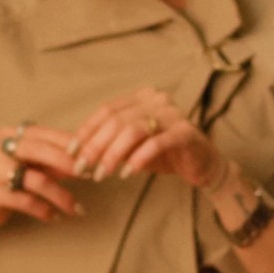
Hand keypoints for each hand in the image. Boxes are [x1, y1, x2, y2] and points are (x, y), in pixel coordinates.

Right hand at [0, 122, 84, 232]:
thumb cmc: (10, 179)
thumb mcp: (33, 166)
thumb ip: (55, 162)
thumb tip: (86, 162)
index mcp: (11, 134)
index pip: (44, 133)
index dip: (68, 143)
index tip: (90, 156)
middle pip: (38, 150)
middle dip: (67, 163)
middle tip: (88, 175)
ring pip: (35, 180)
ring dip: (61, 196)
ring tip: (76, 209)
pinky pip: (25, 200)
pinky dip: (44, 210)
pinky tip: (54, 217)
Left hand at [63, 86, 228, 193]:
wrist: (202, 165)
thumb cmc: (164, 154)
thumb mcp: (132, 146)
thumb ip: (110, 143)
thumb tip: (75, 150)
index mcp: (142, 97)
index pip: (107, 110)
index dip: (86, 130)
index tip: (71, 151)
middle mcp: (157, 100)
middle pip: (116, 120)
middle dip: (95, 146)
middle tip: (82, 168)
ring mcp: (173, 114)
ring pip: (133, 130)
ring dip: (113, 155)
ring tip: (102, 174)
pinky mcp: (185, 133)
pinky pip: (156, 143)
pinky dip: (138, 159)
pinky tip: (127, 173)